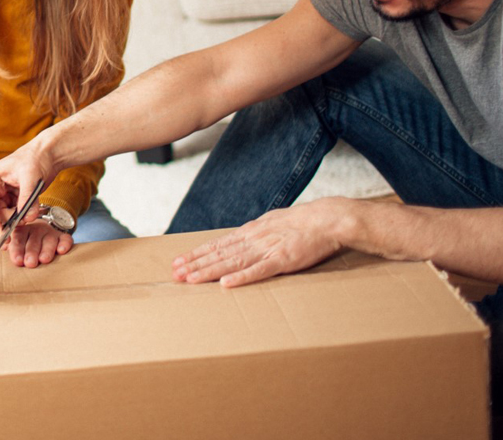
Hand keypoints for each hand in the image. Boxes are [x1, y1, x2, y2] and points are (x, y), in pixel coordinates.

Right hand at [0, 138, 58, 238]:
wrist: (46, 155)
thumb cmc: (36, 159)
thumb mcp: (31, 177)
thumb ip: (27, 199)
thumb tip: (27, 218)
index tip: (3, 236)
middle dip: (10, 223)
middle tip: (24, 226)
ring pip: (4, 217)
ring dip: (17, 221)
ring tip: (30, 215)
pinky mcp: (8, 200)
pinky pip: (12, 215)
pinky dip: (21, 217)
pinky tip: (29, 214)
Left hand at [7, 219, 73, 267]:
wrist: (44, 232)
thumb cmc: (25, 245)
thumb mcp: (15, 246)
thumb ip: (5, 252)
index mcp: (21, 231)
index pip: (18, 239)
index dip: (17, 250)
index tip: (17, 260)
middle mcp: (35, 230)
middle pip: (33, 241)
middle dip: (31, 252)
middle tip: (30, 263)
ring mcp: (49, 232)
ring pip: (48, 240)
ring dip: (46, 250)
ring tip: (44, 260)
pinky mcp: (62, 236)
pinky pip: (64, 239)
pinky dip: (64, 244)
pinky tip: (61, 251)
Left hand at [171, 198, 351, 286]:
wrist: (327, 219)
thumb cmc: (302, 222)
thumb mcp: (272, 223)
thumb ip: (256, 233)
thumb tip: (240, 239)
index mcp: (251, 232)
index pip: (217, 244)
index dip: (197, 254)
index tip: (178, 261)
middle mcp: (253, 240)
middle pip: (218, 254)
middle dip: (195, 264)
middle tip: (175, 274)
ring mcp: (267, 250)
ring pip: (232, 262)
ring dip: (210, 272)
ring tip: (191, 279)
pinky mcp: (283, 261)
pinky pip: (259, 271)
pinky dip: (241, 278)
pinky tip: (226, 284)